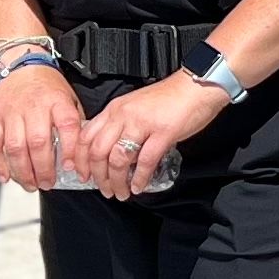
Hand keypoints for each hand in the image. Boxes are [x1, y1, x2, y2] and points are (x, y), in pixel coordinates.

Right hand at [0, 60, 86, 195]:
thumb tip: (80, 155)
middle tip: (47, 183)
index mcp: (57, 101)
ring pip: (15, 147)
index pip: (67, 125)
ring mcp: (11, 112)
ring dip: (22, 172)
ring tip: (30, 184)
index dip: (69, 150)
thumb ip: (74, 125)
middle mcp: (33, 106)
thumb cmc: (47, 87)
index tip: (70, 168)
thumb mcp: (69, 99)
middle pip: (37, 143)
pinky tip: (6, 176)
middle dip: (43, 169)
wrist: (22, 65)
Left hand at [83, 69, 230, 198]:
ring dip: (117, 181)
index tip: (83, 175)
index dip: (81, 160)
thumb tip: (112, 151)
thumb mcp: (135, 107)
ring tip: (122, 192)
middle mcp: (123, 115)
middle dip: (98, 176)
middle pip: (98, 152)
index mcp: (115, 109)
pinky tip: (139, 186)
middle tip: (104, 189)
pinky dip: (140, 178)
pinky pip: (145, 161)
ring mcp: (142, 123)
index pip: (86, 137)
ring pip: (118, 160)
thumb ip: (121, 125)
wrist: (197, 85)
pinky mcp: (163, 132)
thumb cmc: (170, 98)